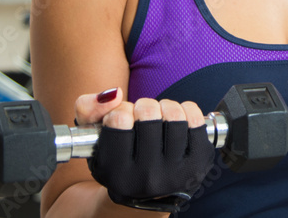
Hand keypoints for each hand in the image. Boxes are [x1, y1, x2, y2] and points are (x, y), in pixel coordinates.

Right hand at [73, 88, 214, 209]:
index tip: (122, 118)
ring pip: (174, 114)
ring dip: (165, 107)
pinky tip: (178, 119)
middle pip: (148, 113)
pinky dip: (187, 109)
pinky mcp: (199, 164)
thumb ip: (88, 109)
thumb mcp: (92, 138)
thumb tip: (115, 94)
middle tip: (142, 116)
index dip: (120, 111)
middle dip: (143, 106)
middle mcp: (147, 179)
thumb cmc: (118, 157)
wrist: (147, 194)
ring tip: (160, 117)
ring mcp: (176, 173)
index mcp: (116, 174)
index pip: (119, 120)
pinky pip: (196, 118)